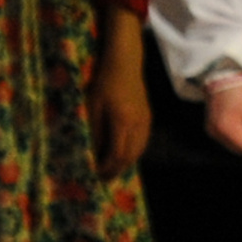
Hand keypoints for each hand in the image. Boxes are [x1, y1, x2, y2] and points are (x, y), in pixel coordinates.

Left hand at [87, 3, 152, 173]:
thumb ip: (95, 132)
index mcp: (123, 122)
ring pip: (139, 150)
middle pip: (131, 156)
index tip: (96, 174)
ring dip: (126, 162)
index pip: (117, 154)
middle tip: (104, 177)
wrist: (125, 64)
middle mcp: (138, 124)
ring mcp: (145, 121)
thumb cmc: (104, 83)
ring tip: (113, 168)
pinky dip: (133, 152)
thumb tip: (94, 153)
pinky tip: (124, 152)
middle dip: (117, 169)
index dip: (107, 167)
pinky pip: (143, 141)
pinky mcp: (148, 117)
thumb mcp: (93, 107)